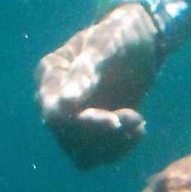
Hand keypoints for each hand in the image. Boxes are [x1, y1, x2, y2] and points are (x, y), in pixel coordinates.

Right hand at [35, 2, 160, 167]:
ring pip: (82, 155)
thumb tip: (64, 103)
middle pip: (68, 138)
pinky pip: (98, 157)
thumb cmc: (120, 34)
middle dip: (105, 134)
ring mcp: (71, 118)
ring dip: (114, 146)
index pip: (55, 114)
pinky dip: (120, 149)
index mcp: (50, 75)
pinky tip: (137, 129)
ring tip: (138, 123)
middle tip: (135, 117)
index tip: (118, 122)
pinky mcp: (90, 132)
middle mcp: (54, 100)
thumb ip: (84, 72)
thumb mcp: (105, 46)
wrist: (140, 41)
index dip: (84, 124)